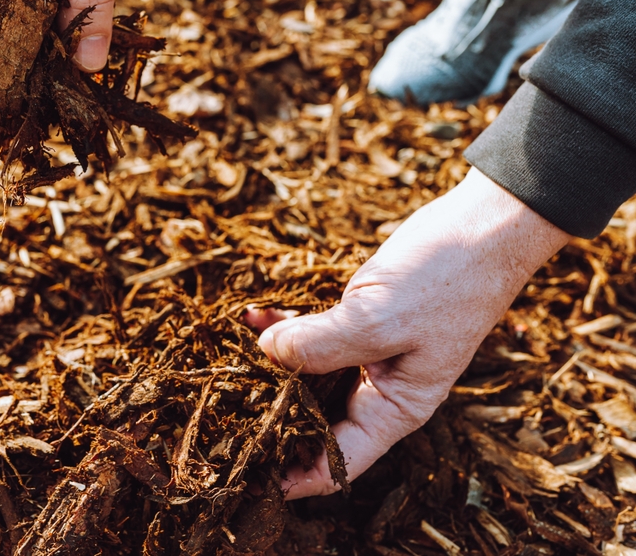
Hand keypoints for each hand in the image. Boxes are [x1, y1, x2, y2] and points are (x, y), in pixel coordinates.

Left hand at [246, 168, 569, 498]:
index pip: (338, 462)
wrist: (481, 227)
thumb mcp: (380, 318)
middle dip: (271, 418)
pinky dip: (282, 325)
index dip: (294, 475)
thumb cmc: (447, 279)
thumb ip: (320, 344)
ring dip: (268, 367)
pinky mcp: (356, 321)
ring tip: (224, 362)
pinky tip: (251, 313)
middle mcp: (378, 389)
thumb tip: (267, 353)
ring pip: (306, 375)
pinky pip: (310, 334)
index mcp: (395, 408)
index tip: (246, 473)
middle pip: (315, 421)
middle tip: (220, 414)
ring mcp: (366, 354)